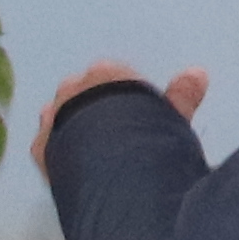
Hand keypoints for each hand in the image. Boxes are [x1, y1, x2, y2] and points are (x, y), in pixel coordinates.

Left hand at [40, 61, 212, 148]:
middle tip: (112, 136)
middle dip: (93, 109)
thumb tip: (198, 73)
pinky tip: (72, 166)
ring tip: (92, 153)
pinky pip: (46, 145)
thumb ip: (182, 95)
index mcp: (106, 74)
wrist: (111, 162)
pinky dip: (58, 153)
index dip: (124, 100)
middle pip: (82, 94)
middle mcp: (74, 90)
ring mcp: (53, 117)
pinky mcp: (40, 148)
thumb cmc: (148, 135)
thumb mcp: (173, 117)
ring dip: (70, 128)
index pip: (113, 79)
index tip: (134, 119)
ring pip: (58, 116)